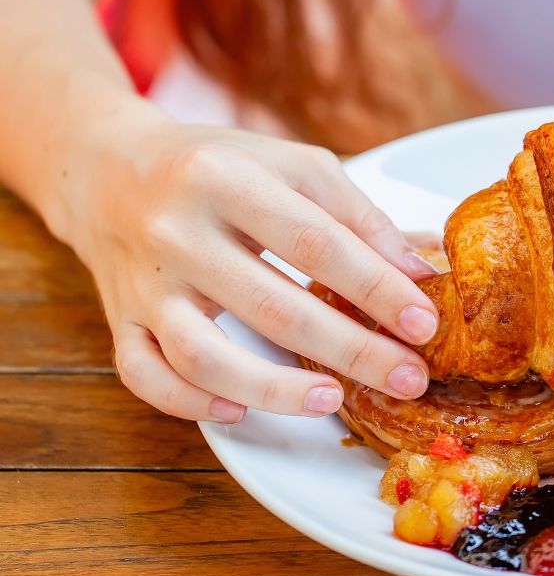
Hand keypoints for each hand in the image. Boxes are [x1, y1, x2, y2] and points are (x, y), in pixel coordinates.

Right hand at [63, 119, 440, 422]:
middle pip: (273, 307)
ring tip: (334, 399)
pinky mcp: (120, 319)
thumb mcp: (291, 165)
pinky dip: (191, 402)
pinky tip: (241, 410)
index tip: (424, 322)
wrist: (107, 167)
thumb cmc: (218, 166)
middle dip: (353, 350)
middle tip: (409, 378)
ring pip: (204, 356)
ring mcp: (144, 283)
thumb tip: (420, 271)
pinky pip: (145, 376)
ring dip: (275, 389)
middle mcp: (177, 231)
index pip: (316, 242)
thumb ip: (357, 215)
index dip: (377, 287)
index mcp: (226, 179)